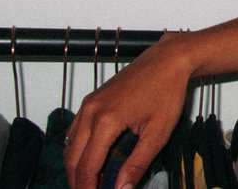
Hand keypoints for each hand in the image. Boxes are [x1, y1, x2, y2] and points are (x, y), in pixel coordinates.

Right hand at [63, 32, 194, 188]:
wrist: (168, 60)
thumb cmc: (167, 89)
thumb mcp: (158, 132)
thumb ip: (138, 164)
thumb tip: (122, 188)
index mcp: (106, 120)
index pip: (87, 167)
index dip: (88, 188)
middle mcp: (91, 110)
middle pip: (71, 159)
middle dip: (77, 182)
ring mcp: (89, 103)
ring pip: (69, 145)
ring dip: (75, 167)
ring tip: (91, 182)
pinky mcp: (91, 100)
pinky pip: (74, 131)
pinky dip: (77, 149)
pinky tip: (91, 160)